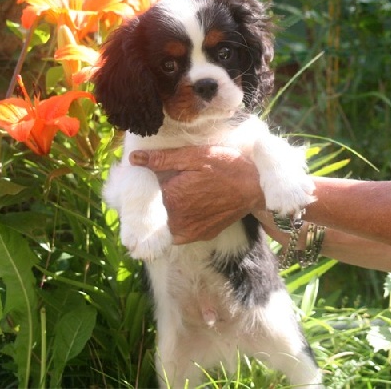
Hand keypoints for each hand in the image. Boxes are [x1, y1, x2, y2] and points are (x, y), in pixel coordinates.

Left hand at [129, 146, 265, 243]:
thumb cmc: (227, 167)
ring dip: (159, 213)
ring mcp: (188, 231)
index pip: (142, 196)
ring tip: (168, 195)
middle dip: (149, 199)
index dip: (141, 184)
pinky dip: (172, 224)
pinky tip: (178, 209)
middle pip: (150, 211)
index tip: (142, 176)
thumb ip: (163, 159)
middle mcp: (177, 219)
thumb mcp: (195, 155)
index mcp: (172, 197)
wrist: (255, 188)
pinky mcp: (199, 235)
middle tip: (156, 184)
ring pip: (161, 224)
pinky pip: (175, 234)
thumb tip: (134, 159)